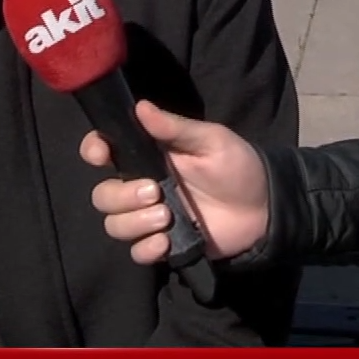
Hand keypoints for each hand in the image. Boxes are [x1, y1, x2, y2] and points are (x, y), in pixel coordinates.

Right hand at [81, 100, 269, 263]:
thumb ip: (175, 128)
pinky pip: (136, 252)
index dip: (94, 150)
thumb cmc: (238, 166)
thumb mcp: (211, 140)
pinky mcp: (164, 244)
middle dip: (121, 195)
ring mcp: (150, 217)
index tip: (101, 155)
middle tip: (155, 192)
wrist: (264, 209)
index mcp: (149, 156)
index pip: (105, 150)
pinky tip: (166, 242)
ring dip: (133, 222)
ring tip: (167, 216)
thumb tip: (139, 106)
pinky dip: (146, 248)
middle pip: (103, 194)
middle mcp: (142, 185)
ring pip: (114, 224)